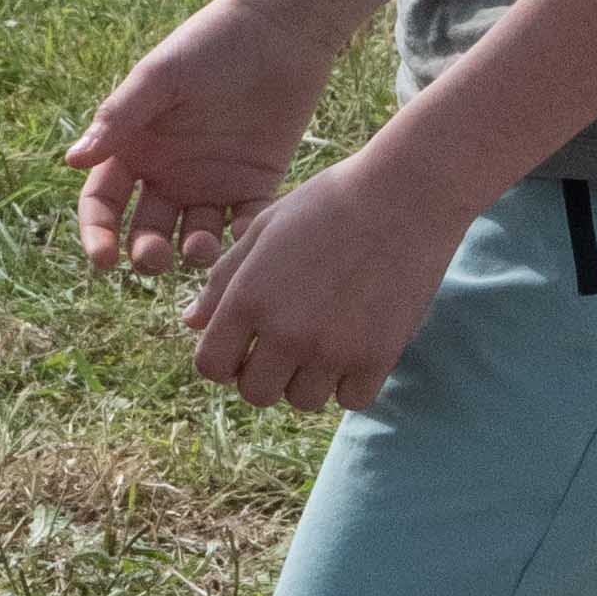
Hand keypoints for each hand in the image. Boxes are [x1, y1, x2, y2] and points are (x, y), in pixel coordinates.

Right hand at [68, 0, 340, 281]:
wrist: (279, 28)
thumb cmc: (210, 43)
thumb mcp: (160, 77)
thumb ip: (119, 117)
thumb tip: (72, 160)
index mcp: (136, 148)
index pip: (105, 202)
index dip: (98, 233)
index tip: (103, 260)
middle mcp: (169, 173)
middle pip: (147, 231)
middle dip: (146, 253)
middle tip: (156, 258)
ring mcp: (212, 182)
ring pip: (194, 238)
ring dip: (193, 252)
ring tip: (200, 247)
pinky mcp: (255, 184)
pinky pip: (245, 224)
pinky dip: (243, 238)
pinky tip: (243, 236)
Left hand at [181, 137, 471, 417]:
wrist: (405, 195)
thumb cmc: (328, 203)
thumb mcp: (263, 230)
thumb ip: (223, 280)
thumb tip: (192, 322)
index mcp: (248, 298)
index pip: (212, 366)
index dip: (223, 359)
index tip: (243, 345)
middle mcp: (285, 332)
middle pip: (255, 393)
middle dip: (263, 374)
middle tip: (286, 344)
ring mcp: (332, 349)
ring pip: (303, 400)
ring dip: (308, 379)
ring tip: (325, 339)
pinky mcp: (377, 357)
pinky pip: (351, 399)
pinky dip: (350, 382)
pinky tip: (356, 347)